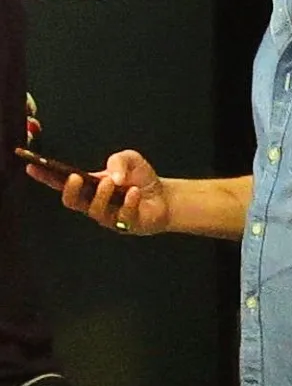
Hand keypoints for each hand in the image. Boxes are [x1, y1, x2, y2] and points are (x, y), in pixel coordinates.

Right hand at [27, 149, 167, 233]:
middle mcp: (94, 203)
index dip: (45, 176)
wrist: (166, 197)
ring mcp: (109, 216)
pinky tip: (135, 192)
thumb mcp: (130, 159)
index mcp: (88, 186)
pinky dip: (129, 202)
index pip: (61, 182)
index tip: (31, 167)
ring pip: (95, 211)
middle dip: (71, 190)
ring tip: (114, 183)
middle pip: (72, 202)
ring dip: (102, 195)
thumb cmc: (140, 178)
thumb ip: (118, 160)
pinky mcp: (126, 226)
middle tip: (77, 177)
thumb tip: (112, 176)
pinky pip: (122, 217)